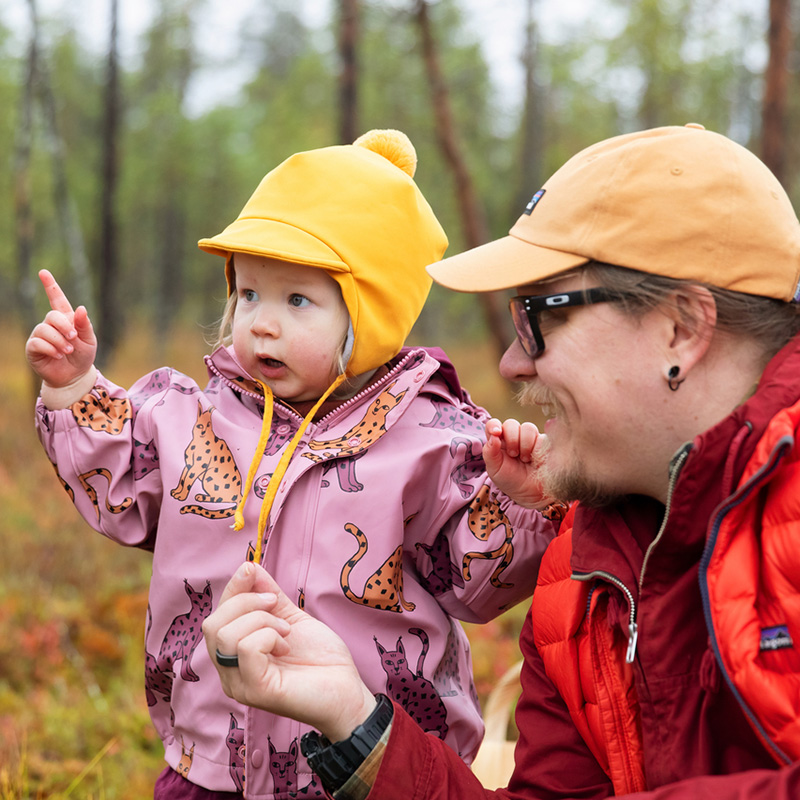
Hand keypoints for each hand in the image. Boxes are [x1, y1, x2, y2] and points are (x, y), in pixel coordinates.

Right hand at [25, 270, 96, 404]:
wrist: (75, 376)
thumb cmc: (82, 356)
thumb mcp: (89, 340)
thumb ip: (84, 325)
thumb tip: (80, 308)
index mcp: (66, 319)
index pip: (57, 299)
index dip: (50, 285)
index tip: (43, 272)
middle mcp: (51, 325)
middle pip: (52, 315)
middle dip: (64, 326)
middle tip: (73, 338)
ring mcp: (40, 335)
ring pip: (44, 329)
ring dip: (59, 340)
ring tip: (67, 351)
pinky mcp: (33, 348)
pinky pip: (37, 342)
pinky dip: (50, 348)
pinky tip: (58, 355)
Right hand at [203, 562, 376, 741]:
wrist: (347, 689)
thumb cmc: (320, 658)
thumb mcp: (291, 617)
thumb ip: (268, 596)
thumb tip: (248, 567)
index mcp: (235, 655)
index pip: (215, 616)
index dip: (232, 588)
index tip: (252, 570)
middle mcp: (230, 673)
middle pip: (212, 625)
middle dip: (245, 602)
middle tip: (276, 605)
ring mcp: (239, 684)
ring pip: (226, 635)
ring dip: (261, 620)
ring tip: (285, 631)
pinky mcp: (255, 691)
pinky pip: (246, 648)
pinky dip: (268, 635)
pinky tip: (285, 644)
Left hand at [483, 417, 548, 507]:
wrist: (532, 494)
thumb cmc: (511, 481)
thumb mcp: (495, 470)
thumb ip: (490, 452)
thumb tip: (493, 435)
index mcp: (498, 441)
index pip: (493, 425)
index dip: (494, 425)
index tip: (496, 433)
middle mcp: (514, 437)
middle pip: (511, 423)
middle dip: (512, 439)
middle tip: (514, 455)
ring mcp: (530, 438)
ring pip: (528, 428)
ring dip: (526, 444)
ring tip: (526, 459)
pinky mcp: (545, 442)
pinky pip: (542, 437)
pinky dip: (538, 449)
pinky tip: (537, 461)